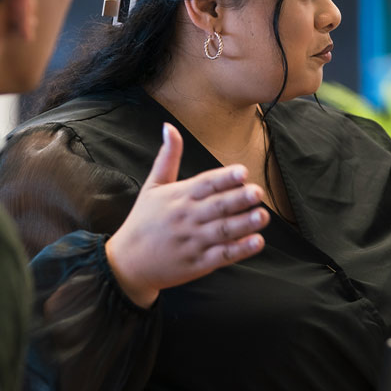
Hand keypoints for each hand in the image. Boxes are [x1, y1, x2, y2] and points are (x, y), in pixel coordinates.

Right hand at [105, 124, 269, 307]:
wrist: (128, 262)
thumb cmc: (143, 220)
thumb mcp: (152, 186)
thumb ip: (167, 157)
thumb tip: (169, 126)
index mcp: (178, 197)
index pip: (204, 184)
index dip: (224, 178)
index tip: (242, 172)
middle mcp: (187, 218)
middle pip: (217, 206)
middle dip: (238, 199)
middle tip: (258, 192)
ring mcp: (193, 242)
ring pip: (222, 231)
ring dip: (244, 224)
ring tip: (263, 216)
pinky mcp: (198, 264)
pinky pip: (222, 255)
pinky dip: (240, 249)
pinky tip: (257, 241)